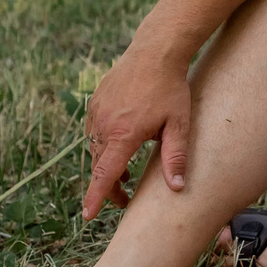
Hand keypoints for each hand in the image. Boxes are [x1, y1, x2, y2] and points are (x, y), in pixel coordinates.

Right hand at [80, 32, 194, 217]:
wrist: (155, 52)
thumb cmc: (170, 88)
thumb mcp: (179, 124)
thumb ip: (176, 157)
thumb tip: (176, 189)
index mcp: (124, 134)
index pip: (105, 174)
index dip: (96, 196)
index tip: (87, 214)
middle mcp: (105, 124)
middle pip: (99, 166)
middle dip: (109, 186)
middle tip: (124, 199)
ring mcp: (97, 112)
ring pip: (95, 149)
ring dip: (106, 165)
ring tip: (125, 174)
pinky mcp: (95, 102)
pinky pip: (94, 132)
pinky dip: (103, 145)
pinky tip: (120, 145)